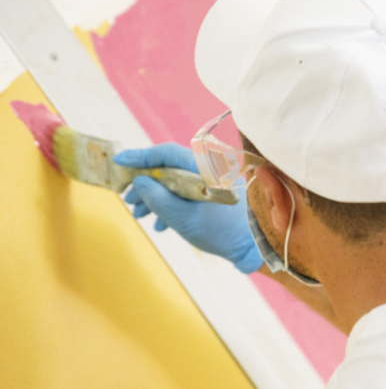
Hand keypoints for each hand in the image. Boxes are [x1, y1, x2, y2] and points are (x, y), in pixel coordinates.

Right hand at [113, 142, 262, 273]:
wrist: (251, 247)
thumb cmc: (220, 231)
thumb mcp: (182, 217)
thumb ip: (158, 198)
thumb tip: (139, 182)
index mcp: (202, 168)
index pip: (166, 153)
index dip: (140, 156)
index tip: (119, 161)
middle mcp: (206, 170)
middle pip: (168, 168)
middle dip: (145, 183)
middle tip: (127, 198)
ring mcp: (209, 183)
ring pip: (175, 183)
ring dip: (155, 197)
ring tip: (140, 214)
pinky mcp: (211, 197)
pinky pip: (185, 194)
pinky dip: (170, 206)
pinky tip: (160, 224)